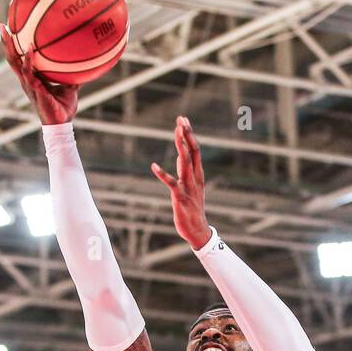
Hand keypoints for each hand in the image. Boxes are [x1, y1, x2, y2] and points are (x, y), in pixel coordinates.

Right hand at [0, 25, 77, 124]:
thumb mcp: (70, 87)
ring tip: (7, 31)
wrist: (62, 124)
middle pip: (11, 58)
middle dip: (5, 42)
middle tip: (1, 24)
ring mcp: (28, 84)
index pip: (19, 59)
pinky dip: (28, 60)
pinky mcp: (34, 89)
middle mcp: (27, 80)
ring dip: (10, 47)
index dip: (14, 46)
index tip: (11, 29)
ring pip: (14, 63)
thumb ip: (72, 76)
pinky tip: (29, 48)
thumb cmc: (64, 107)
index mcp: (32, 78)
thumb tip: (83, 64)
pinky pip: (28, 72)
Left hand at [151, 116, 211, 249]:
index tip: (183, 120)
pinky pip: (171, 183)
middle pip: (192, 152)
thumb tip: (182, 156)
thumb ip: (186, 170)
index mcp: (198, 175)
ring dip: (181, 147)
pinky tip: (154, 166)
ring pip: (186, 163)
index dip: (189, 134)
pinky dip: (163, 174)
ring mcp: (188, 187)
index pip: (195, 150)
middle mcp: (195, 178)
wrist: (198, 230)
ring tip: (176, 133)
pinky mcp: (180, 197)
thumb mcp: (192, 186)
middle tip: (181, 119)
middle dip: (187, 135)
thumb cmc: (192, 208)